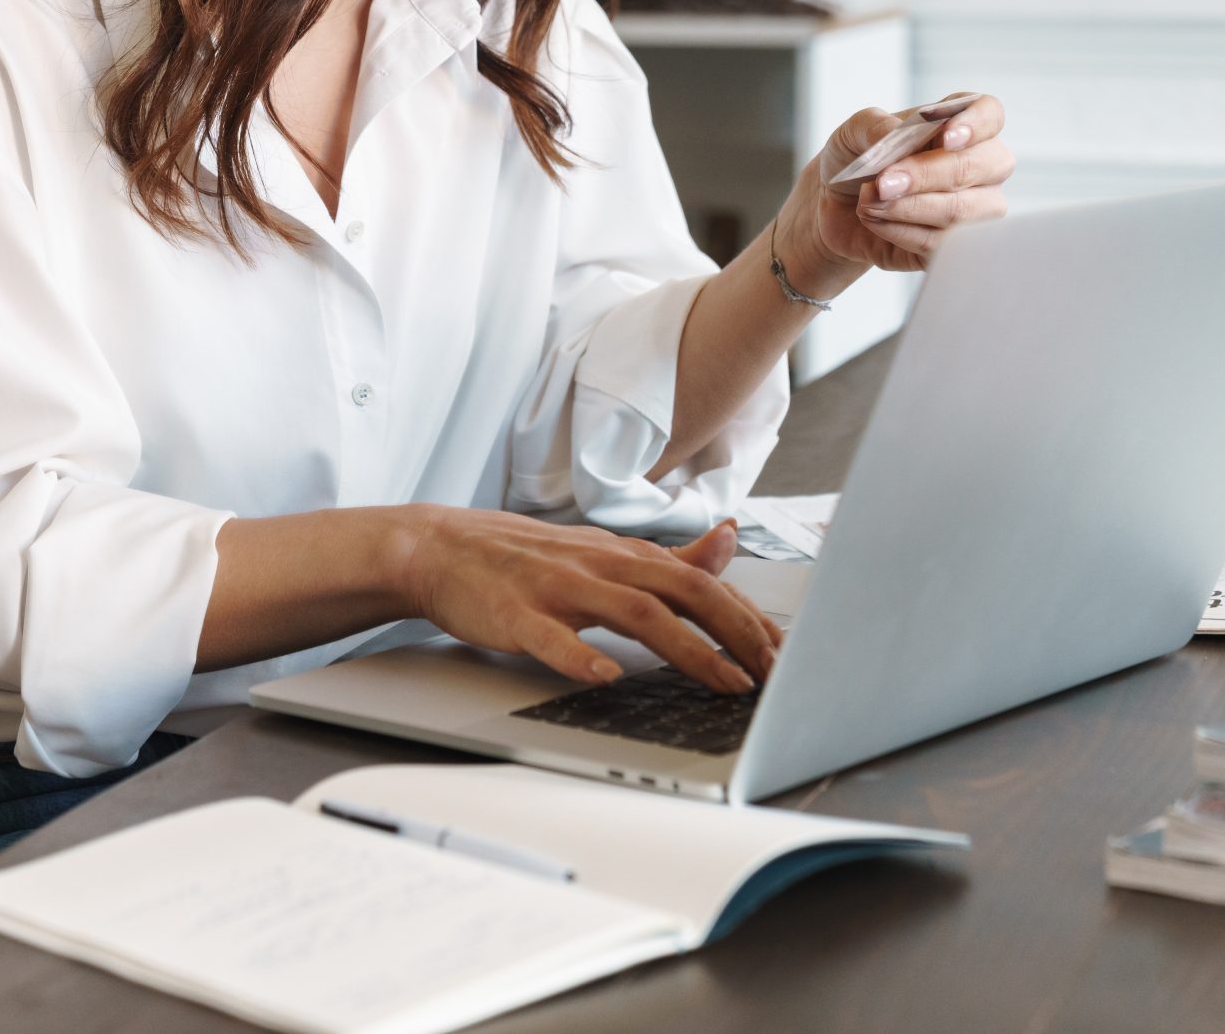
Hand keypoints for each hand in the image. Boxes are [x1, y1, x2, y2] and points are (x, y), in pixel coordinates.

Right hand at [395, 509, 780, 691]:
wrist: (442, 547)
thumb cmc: (526, 559)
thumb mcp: (602, 552)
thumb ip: (666, 558)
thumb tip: (727, 543)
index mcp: (623, 555)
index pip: (701, 581)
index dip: (747, 616)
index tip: (782, 653)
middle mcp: (599, 565)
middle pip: (682, 592)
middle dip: (736, 633)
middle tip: (771, 674)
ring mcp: (557, 588)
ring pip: (634, 613)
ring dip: (687, 650)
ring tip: (724, 682)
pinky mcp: (515, 615)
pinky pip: (550, 637)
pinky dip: (579, 657)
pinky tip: (604, 677)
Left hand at [779, 93, 1013, 281]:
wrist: (833, 208)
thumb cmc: (855, 161)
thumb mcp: (852, 133)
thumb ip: (875, 126)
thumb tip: (895, 133)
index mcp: (959, 125)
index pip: (990, 114)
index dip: (975, 125)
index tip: (946, 138)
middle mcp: (979, 166)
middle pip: (982, 166)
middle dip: (928, 174)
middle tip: (884, 182)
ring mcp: (975, 209)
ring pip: (963, 211)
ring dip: (910, 208)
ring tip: (869, 203)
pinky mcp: (955, 246)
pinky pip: (941, 245)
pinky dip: (901, 232)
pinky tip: (875, 221)